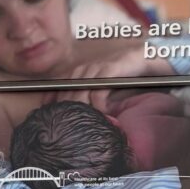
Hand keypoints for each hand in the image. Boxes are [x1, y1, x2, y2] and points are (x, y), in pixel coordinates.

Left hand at [44, 50, 172, 112]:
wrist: (139, 60)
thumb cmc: (116, 77)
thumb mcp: (95, 88)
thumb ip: (83, 98)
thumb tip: (71, 115)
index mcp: (74, 74)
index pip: (54, 90)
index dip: (50, 104)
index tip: (50, 118)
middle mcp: (81, 71)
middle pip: (66, 96)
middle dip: (68, 112)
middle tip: (73, 127)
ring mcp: (94, 70)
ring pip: (79, 95)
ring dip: (83, 111)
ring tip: (88, 122)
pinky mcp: (109, 71)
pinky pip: (97, 92)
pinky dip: (99, 105)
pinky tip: (105, 112)